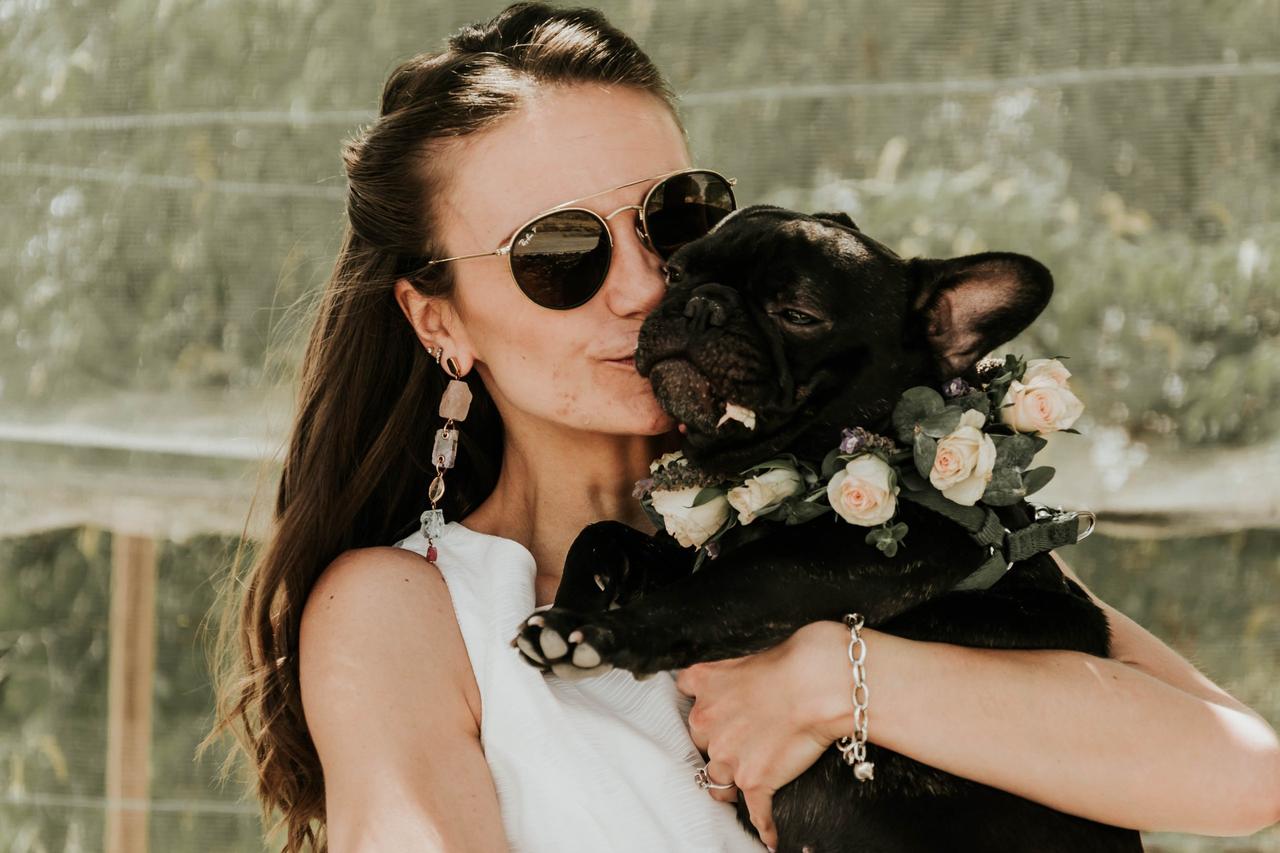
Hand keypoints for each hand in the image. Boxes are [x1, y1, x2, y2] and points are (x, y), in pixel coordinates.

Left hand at [675, 620, 851, 848]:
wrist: (819, 684)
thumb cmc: (794, 661)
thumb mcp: (747, 655)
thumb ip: (731, 672)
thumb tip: (741, 680)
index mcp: (704, 685)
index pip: (688, 698)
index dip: (705, 710)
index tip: (714, 716)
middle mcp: (706, 722)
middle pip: (702, 742)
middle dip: (719, 744)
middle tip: (742, 742)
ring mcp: (728, 755)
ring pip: (717, 780)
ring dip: (731, 783)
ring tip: (748, 784)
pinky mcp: (754, 781)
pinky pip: (756, 813)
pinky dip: (765, 826)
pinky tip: (771, 837)